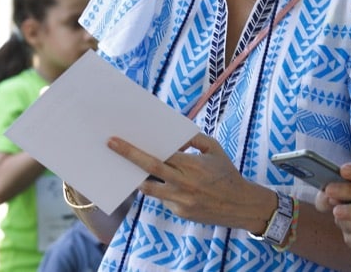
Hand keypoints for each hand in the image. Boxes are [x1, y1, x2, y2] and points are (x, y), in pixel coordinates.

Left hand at [107, 132, 275, 232]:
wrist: (240, 204)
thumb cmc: (226, 172)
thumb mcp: (215, 149)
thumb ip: (194, 139)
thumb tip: (174, 138)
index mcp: (193, 165)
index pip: (160, 155)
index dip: (138, 148)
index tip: (120, 140)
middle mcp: (184, 184)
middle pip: (149, 170)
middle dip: (128, 156)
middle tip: (110, 146)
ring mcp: (180, 201)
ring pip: (150, 189)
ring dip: (139, 178)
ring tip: (130, 170)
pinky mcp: (179, 212)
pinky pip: (163, 198)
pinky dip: (162, 189)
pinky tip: (166, 184)